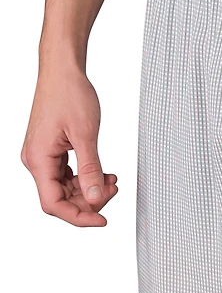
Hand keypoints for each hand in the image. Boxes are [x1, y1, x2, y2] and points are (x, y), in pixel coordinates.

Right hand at [21, 68, 118, 225]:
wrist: (63, 71)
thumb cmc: (70, 94)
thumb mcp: (85, 134)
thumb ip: (91, 169)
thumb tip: (96, 198)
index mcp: (38, 160)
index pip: (54, 204)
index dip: (79, 217)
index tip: (103, 221)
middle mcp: (36, 161)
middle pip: (61, 199)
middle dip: (90, 200)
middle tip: (114, 189)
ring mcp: (43, 156)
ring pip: (66, 188)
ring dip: (91, 188)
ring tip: (112, 179)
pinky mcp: (52, 151)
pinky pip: (68, 174)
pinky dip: (87, 176)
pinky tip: (104, 172)